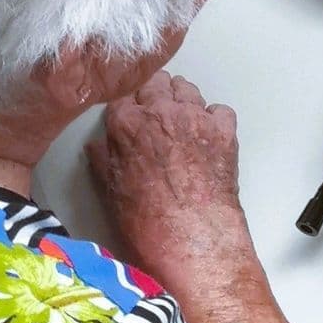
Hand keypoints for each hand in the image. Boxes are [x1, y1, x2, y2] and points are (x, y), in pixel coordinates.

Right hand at [87, 73, 250, 294]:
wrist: (193, 239)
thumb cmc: (149, 223)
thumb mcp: (110, 192)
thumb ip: (104, 160)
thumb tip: (99, 146)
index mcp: (128, 125)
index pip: (123, 95)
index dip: (127, 105)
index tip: (130, 113)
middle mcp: (161, 113)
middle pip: (156, 82)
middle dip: (153, 93)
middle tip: (155, 110)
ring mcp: (195, 118)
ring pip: (187, 89)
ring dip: (181, 99)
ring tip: (180, 120)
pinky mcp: (224, 131)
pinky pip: (219, 110)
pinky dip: (213, 118)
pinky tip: (207, 135)